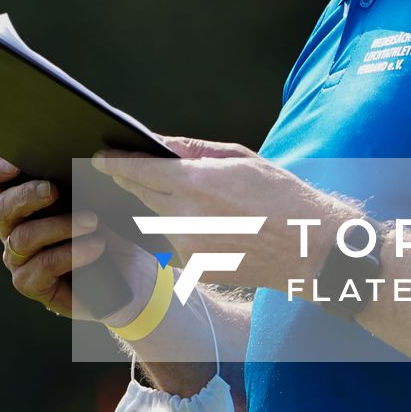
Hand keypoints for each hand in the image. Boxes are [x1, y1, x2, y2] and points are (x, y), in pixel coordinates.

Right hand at [0, 151, 154, 322]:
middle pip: (0, 206)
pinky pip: (41, 266)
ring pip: (23, 237)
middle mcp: (13, 225)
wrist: (131, 272)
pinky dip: (71, 253)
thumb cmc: (111, 224)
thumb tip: (81, 145)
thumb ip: (79, 165)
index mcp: (21, 195)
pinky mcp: (32, 283)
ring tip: (92, 221)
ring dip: (60, 226)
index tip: (14, 162)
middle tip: (54, 189)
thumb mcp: (98, 189)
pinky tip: (95, 246)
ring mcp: (19, 256)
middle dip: (27, 195)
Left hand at [90, 136, 348, 293]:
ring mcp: (189, 246)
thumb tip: (161, 144)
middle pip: (142, 195)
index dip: (116, 163)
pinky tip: (218, 229)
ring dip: (168, 209)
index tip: (100, 157)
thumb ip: (195, 151)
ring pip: (161, 221)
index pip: (140, 171)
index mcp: (197, 184)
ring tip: (205, 204)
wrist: (311, 248)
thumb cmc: (282, 196)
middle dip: (133, 182)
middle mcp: (186, 217)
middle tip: (126, 171)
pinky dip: (187, 232)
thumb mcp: (242, 159)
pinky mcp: (196, 268)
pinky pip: (179, 244)